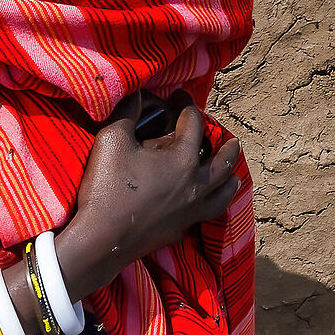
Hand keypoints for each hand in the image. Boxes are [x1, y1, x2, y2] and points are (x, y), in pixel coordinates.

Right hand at [54, 94, 242, 298]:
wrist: (102, 240)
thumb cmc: (107, 187)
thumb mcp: (112, 138)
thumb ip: (128, 111)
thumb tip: (138, 94)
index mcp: (184, 159)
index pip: (194, 122)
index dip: (186, 104)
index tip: (180, 96)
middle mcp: (196, 184)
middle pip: (223, 161)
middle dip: (228, 145)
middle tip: (229, 138)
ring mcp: (192, 210)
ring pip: (223, 192)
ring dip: (230, 178)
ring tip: (232, 175)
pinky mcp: (181, 229)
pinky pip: (207, 213)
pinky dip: (213, 204)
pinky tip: (206, 202)